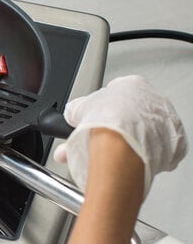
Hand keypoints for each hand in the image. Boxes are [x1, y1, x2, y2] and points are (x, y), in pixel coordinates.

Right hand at [53, 75, 187, 194]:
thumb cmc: (105, 122)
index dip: (103, 107)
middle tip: (99, 138)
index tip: (95, 119)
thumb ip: (76, 108)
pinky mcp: (171, 144)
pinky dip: (140, 155)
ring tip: (108, 152)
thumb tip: (71, 113)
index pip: (116, 93)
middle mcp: (152, 99)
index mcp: (132, 84)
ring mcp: (164, 122)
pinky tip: (126, 159)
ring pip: (141, 132)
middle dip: (113, 125)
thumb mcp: (78, 108)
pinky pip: (153, 149)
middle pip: (130, 113)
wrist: (120, 146)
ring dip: (126, 141)